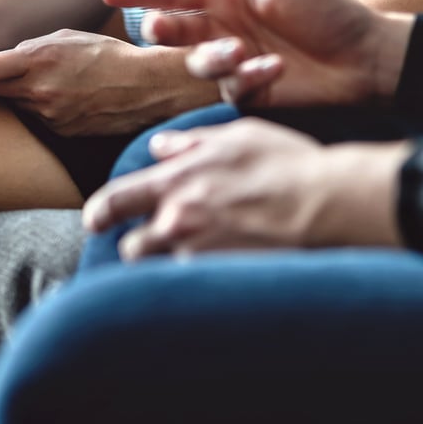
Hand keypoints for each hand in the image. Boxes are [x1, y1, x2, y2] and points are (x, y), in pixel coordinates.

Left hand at [0, 30, 205, 136]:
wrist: (145, 87)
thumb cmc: (107, 55)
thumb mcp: (65, 38)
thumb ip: (31, 48)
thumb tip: (6, 61)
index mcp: (37, 60)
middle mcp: (38, 91)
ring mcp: (49, 115)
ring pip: (17, 105)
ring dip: (17, 96)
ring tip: (47, 82)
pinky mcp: (61, 132)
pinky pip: (40, 119)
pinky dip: (41, 108)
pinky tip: (63, 99)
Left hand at [82, 119, 409, 259]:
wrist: (328, 204)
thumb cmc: (287, 163)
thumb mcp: (236, 136)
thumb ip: (190, 142)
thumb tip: (160, 147)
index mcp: (175, 182)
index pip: (115, 200)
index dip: (98, 213)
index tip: (94, 222)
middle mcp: (178, 222)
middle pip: (133, 248)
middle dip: (141, 247)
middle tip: (160, 243)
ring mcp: (199, 256)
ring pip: (163, 272)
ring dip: (170, 267)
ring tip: (195, 260)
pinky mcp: (222, 281)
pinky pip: (195, 287)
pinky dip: (201, 283)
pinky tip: (220, 276)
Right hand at [102, 0, 413, 107]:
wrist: (365, 57)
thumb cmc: (330, 9)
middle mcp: (221, 27)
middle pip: (171, 29)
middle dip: (160, 29)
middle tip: (159, 30)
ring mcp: (231, 61)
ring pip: (194, 62)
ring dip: (210, 56)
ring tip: (239, 51)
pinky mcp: (245, 91)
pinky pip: (227, 87)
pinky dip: (246, 78)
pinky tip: (273, 68)